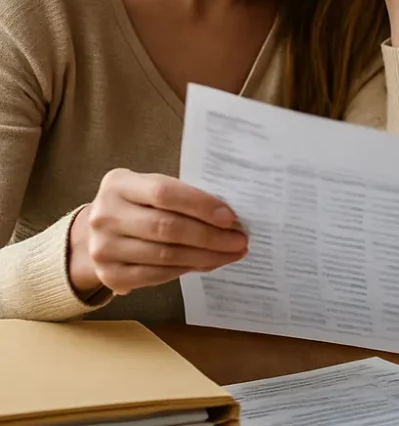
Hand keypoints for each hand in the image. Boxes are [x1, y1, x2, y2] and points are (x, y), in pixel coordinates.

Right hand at [69, 169, 247, 296]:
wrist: (96, 233)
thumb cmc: (137, 205)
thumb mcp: (148, 188)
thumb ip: (181, 196)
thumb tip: (227, 216)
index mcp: (118, 184)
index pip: (164, 192)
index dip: (200, 205)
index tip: (230, 216)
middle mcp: (105, 216)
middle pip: (167, 228)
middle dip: (210, 236)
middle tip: (239, 240)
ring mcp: (104, 248)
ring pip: (166, 255)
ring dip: (206, 256)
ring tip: (231, 253)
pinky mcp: (110, 275)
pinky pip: (158, 275)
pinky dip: (188, 269)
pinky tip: (208, 262)